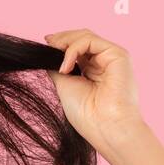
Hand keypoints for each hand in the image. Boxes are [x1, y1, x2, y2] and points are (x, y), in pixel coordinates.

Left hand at [44, 29, 143, 152]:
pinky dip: (73, 50)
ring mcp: (112, 57)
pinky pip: (90, 41)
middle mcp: (105, 62)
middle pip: (82, 38)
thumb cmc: (87, 115)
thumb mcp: (65, 86)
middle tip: (46, 45)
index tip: (45, 44)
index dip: (61, 44)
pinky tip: (65, 67)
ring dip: (65, 43)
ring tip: (53, 55)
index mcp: (94, 71)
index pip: (78, 48)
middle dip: (62, 39)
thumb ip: (59, 67)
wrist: (106, 128)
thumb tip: (47, 54)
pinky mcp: (118, 55)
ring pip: (86, 36)